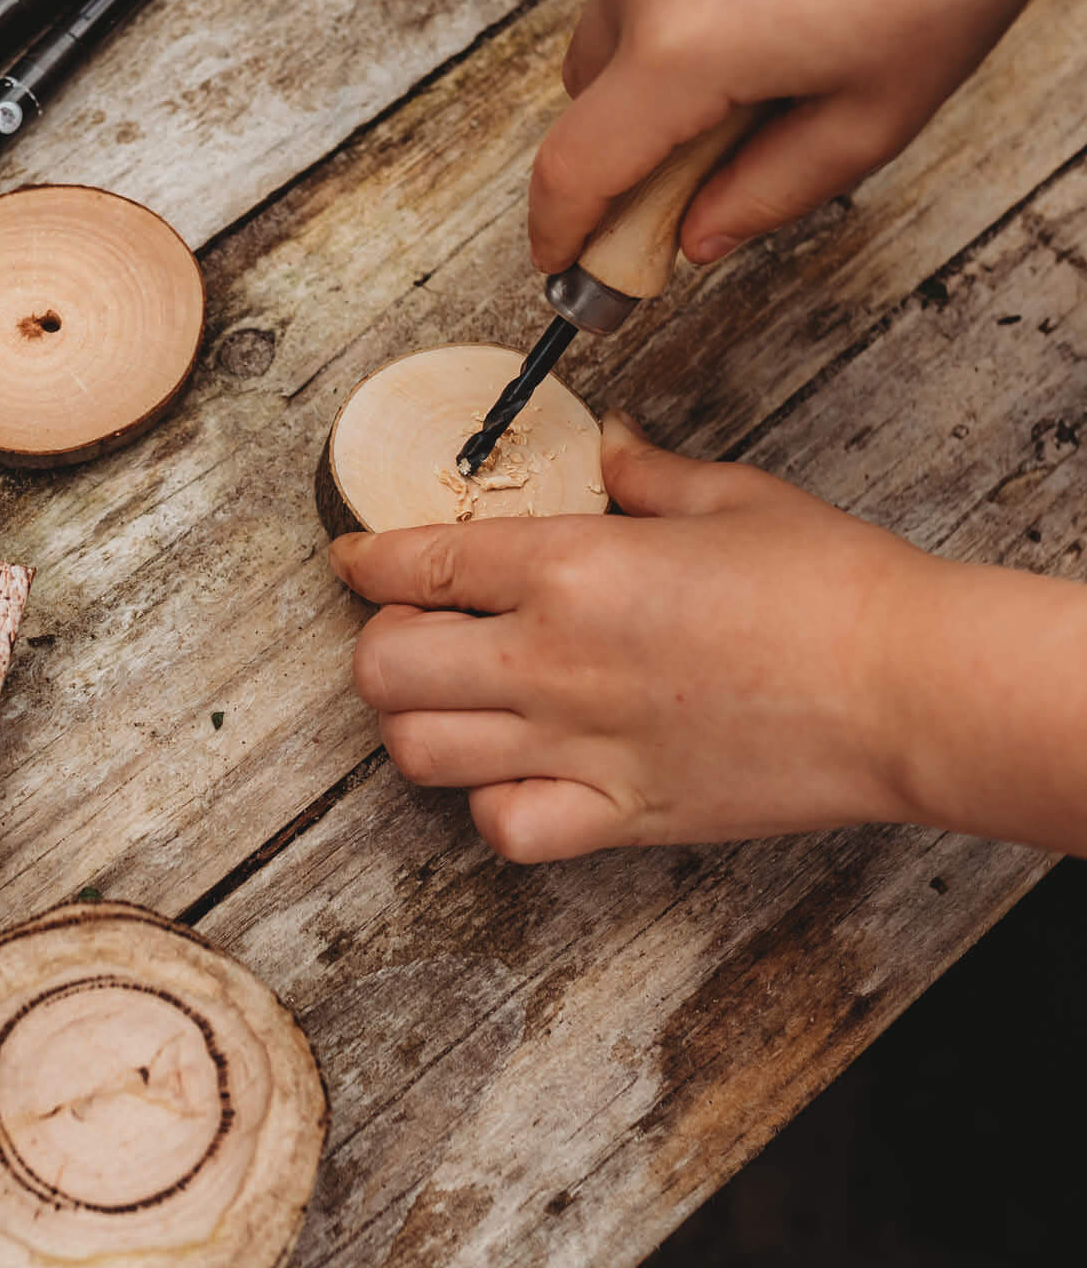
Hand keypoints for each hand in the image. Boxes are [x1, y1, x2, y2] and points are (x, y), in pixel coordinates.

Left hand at [332, 416, 933, 860]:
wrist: (911, 689)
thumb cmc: (833, 587)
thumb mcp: (731, 496)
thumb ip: (644, 470)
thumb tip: (610, 440)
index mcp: (571, 566)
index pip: (414, 563)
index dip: (364, 559)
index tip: (355, 560)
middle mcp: (552, 659)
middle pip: (382, 668)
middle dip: (378, 646)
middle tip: (412, 632)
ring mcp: (579, 745)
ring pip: (419, 753)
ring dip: (417, 726)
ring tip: (452, 702)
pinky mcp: (620, 814)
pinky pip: (504, 827)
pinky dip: (491, 806)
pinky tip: (517, 774)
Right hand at [531, 0, 1081, 276]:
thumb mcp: (875, 117)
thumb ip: (769, 192)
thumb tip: (698, 233)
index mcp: (684, 49)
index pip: (576, 166)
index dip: (558, 227)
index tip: (559, 256)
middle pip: (588, 90)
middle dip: (630, 132)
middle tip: (714, 146)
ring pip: (621, 11)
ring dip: (666, 45)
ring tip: (776, 29)